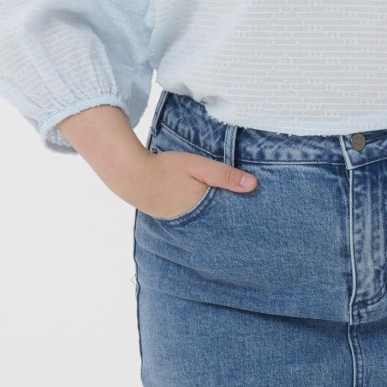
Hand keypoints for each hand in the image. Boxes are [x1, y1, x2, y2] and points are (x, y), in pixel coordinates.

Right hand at [130, 146, 256, 218]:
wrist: (130, 175)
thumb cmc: (166, 168)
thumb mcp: (198, 166)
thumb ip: (225, 175)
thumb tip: (254, 185)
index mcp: (203, 209)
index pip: (229, 215)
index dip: (241, 212)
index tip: (256, 211)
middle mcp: (192, 220)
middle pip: (217, 219)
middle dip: (228, 216)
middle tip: (246, 214)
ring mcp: (179, 220)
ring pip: (203, 218)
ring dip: (212, 213)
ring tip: (227, 211)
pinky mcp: (169, 216)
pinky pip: (190, 216)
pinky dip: (197, 211)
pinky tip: (200, 204)